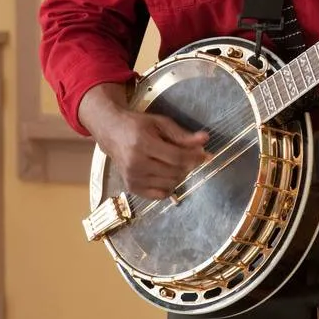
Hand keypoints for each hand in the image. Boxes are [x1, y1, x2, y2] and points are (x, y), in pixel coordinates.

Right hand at [79, 83, 208, 199]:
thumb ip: (182, 134)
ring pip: (169, 184)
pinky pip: (159, 195)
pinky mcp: (131, 187)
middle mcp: (135, 164)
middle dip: (189, 165)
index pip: (176, 157)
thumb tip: (206, 139)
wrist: (112, 133)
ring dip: (180, 175)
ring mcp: (132, 178)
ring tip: (179, 163)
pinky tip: (168, 174)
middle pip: (174, 172)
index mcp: (142, 144)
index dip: (195, 157)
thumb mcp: (161, 123)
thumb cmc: (138, 125)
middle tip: (193, 157)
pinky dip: (169, 186)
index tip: (206, 154)